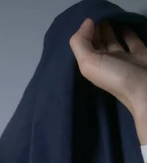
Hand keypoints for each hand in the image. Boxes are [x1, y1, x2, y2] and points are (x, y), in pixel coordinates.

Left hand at [70, 18, 146, 142]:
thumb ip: (81, 43)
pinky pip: (132, 40)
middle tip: (97, 14)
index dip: (83, 33)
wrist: (146, 90)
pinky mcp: (139, 55)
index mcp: (92, 65)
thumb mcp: (90, 63)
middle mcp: (105, 62)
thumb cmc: (116, 77)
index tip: (88, 18)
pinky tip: (125, 24)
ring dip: (109, 29)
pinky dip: (127, 31)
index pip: (84, 45)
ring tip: (108, 15)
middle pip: (97, 43)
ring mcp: (123, 59)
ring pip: (113, 40)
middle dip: (95, 30)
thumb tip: (86, 23)